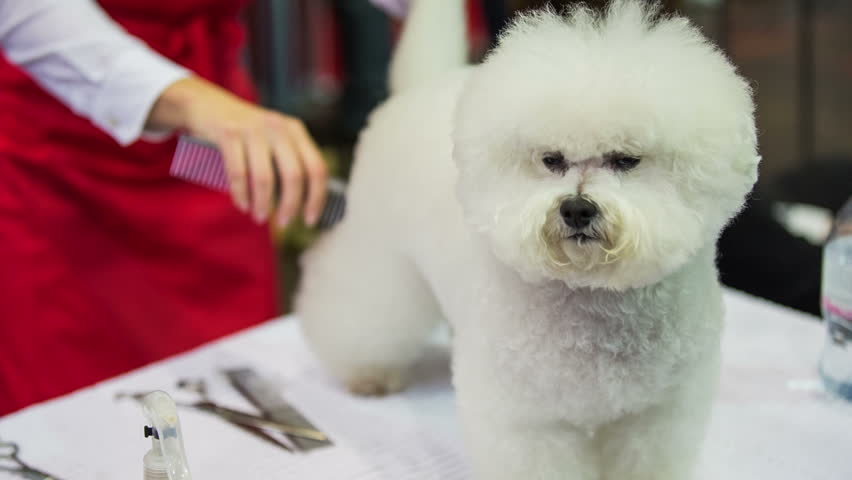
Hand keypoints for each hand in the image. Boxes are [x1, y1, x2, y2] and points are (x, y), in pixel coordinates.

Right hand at [147, 76, 327, 226]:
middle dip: (290, 206)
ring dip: (263, 204)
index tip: (310, 220)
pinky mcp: (228, 134)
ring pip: (265, 178)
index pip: (317, 168)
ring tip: (259, 218)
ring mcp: (253, 129)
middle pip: (294, 176)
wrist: (206, 104)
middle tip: (283, 223)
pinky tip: (243, 206)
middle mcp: (278, 128)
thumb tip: (302, 204)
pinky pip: (238, 173)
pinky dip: (241, 195)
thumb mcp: (273, 139)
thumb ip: (288, 161)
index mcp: (296, 130)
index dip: (317, 197)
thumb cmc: (245, 133)